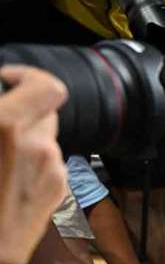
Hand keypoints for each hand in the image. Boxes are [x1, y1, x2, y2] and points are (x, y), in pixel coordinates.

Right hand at [0, 66, 67, 263]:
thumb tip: (0, 100)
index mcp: (6, 128)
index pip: (47, 86)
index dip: (28, 76)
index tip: (9, 80)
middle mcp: (37, 146)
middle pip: (46, 108)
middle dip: (24, 108)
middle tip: (2, 119)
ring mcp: (53, 168)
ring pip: (46, 136)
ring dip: (26, 136)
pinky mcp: (60, 187)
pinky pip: (49, 160)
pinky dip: (32, 160)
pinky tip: (8, 178)